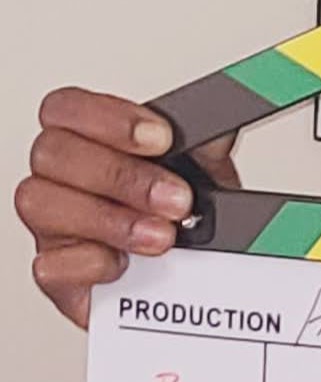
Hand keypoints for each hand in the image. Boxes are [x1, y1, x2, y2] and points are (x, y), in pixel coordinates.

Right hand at [15, 88, 239, 327]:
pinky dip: (93, 263)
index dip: (108, 118)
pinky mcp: (54, 273)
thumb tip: (218, 129)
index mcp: (86, 139)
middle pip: (52, 153)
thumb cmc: (182, 211)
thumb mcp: (202, 168)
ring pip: (40, 204)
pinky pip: (48, 265)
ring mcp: (49, 225)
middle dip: (121, 175)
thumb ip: (204, 141)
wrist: (194, 270)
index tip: (162, 139)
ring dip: (110, 219)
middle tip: (176, 198)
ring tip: (163, 236)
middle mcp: (58, 177)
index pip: (65, 108)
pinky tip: (126, 264)